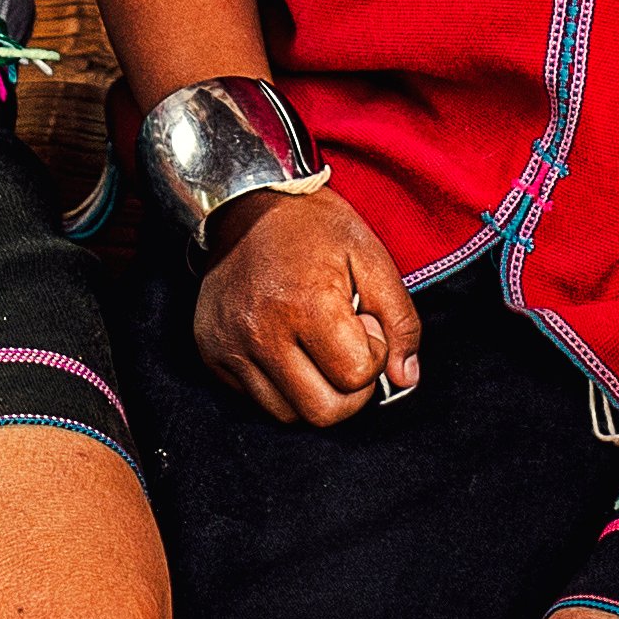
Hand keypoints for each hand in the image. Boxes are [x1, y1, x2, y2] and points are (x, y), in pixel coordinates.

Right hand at [191, 186, 423, 425]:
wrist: (245, 203)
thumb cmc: (314, 226)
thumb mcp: (371, 256)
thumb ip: (400, 319)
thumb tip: (406, 378)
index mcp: (305, 304)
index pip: (356, 376)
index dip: (373, 353)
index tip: (363, 320)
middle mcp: (261, 333)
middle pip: (323, 412)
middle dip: (349, 389)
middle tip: (345, 345)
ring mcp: (230, 347)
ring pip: (289, 416)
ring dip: (315, 392)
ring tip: (315, 346)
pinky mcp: (212, 355)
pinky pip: (257, 402)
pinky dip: (281, 387)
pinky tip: (287, 347)